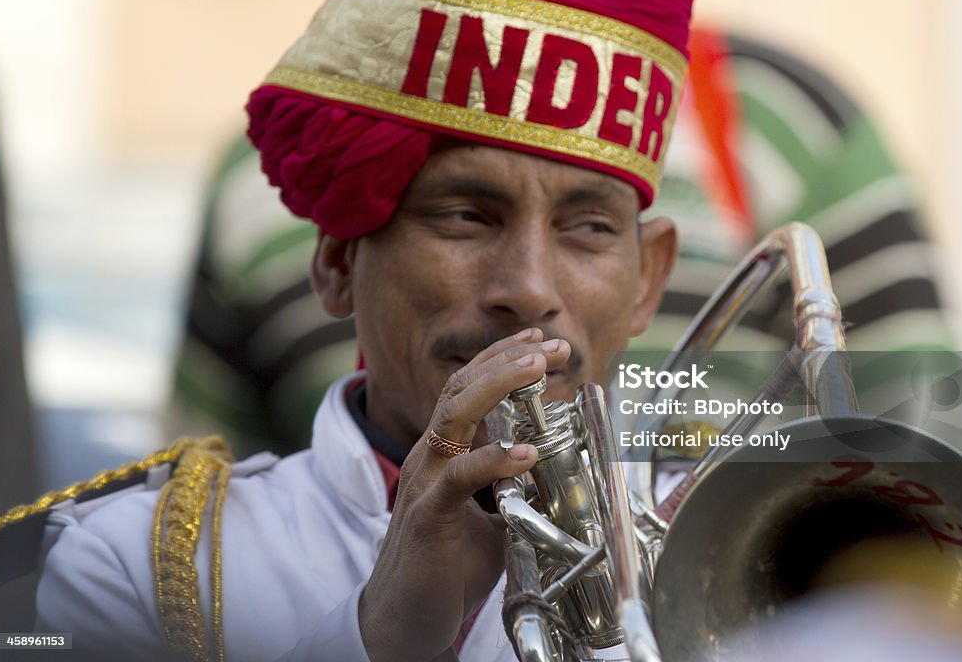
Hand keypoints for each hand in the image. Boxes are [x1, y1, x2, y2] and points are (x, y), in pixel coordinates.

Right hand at [358, 328, 570, 661]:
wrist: (404, 620)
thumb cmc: (446, 567)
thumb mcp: (492, 521)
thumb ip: (516, 494)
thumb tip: (557, 478)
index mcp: (441, 452)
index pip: (466, 389)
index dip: (500, 360)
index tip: (539, 341)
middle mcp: (429, 457)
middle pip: (461, 388)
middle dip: (507, 359)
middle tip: (552, 344)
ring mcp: (425, 482)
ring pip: (455, 415)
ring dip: (498, 385)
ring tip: (537, 366)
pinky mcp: (428, 516)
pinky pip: (459, 477)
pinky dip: (493, 459)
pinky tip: (525, 451)